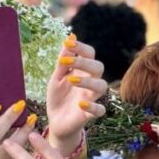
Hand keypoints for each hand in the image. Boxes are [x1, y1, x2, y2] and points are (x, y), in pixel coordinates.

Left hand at [46, 35, 107, 153]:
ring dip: (88, 81)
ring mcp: (92, 98)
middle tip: (66, 62)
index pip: (90, 54)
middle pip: (98, 67)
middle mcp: (91, 82)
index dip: (81, 48)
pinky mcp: (90, 115)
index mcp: (83, 71)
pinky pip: (100, 110)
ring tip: (71, 80)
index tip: (68, 43)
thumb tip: (70, 37)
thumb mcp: (57, 77)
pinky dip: (93, 107)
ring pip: (102, 86)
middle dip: (84, 62)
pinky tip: (81, 104)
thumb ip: (64, 60)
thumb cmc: (58, 97)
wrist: (56, 122)